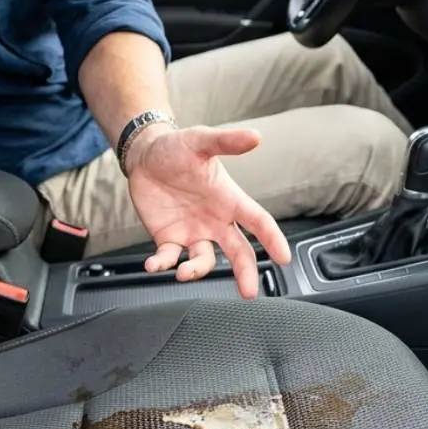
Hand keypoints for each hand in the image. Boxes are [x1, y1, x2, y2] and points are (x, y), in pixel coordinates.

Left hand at [124, 124, 291, 298]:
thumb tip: (255, 136)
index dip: (272, 239)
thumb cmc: (176, 147)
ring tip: (183, 272)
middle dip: (245, 273)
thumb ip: (226, 141)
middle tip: (249, 292)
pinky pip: (169, 258)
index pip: (258, 222)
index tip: (283, 258)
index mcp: (229, 200)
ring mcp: (193, 232)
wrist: (144, 155)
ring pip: (204, 261)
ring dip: (196, 270)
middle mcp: (215, 221)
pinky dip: (162, 265)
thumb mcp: (201, 140)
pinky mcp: (168, 238)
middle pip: (238, 252)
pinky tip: (154, 265)